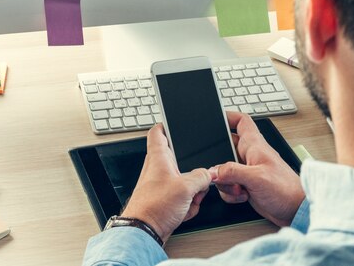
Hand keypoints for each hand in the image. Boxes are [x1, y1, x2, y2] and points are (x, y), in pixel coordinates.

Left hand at [121, 124, 211, 242]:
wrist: (144, 231)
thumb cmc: (154, 207)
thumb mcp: (186, 187)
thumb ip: (201, 177)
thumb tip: (209, 173)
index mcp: (158, 157)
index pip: (158, 131)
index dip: (167, 125)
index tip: (175, 122)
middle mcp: (157, 168)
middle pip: (181, 160)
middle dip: (193, 173)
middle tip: (195, 182)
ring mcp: (161, 184)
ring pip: (185, 181)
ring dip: (192, 193)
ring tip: (187, 201)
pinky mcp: (164, 199)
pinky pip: (183, 197)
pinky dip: (186, 204)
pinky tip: (183, 211)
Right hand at [210, 112, 304, 226]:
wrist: (295, 211)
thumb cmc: (287, 190)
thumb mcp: (257, 177)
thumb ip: (232, 171)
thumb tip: (213, 171)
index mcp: (255, 145)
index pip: (240, 121)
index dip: (228, 117)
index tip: (215, 120)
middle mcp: (249, 155)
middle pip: (225, 148)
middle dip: (219, 161)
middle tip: (223, 172)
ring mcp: (247, 170)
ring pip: (223, 170)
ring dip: (225, 181)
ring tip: (238, 187)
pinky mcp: (245, 184)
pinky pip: (227, 184)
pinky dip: (229, 192)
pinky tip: (241, 196)